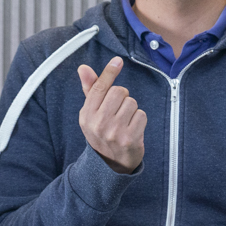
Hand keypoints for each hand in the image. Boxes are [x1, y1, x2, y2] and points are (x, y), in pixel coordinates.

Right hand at [77, 57, 146, 173]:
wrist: (110, 164)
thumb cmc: (102, 132)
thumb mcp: (91, 114)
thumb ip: (90, 90)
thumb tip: (83, 68)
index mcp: (86, 115)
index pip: (99, 87)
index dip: (109, 73)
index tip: (117, 61)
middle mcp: (98, 123)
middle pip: (120, 91)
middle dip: (123, 98)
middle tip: (119, 111)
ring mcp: (114, 132)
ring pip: (132, 102)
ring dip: (132, 110)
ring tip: (125, 122)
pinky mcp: (130, 138)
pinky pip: (142, 115)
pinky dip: (140, 120)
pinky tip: (133, 129)